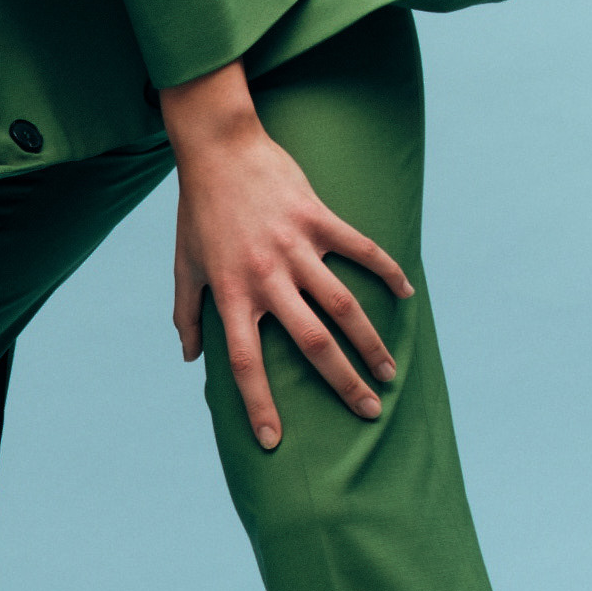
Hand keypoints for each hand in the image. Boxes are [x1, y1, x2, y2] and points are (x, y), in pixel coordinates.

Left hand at [161, 62, 411, 448]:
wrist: (219, 148)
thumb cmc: (197, 212)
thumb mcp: (184, 266)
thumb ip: (187, 315)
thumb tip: (190, 357)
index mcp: (231, 294)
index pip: (246, 364)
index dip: (259, 405)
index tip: (276, 442)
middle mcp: (266, 276)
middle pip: (312, 343)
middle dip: (342, 383)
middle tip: (368, 412)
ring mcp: (296, 247)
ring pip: (344, 306)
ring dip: (371, 343)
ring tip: (389, 372)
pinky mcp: (318, 218)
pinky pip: (361, 250)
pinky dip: (387, 271)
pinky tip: (407, 295)